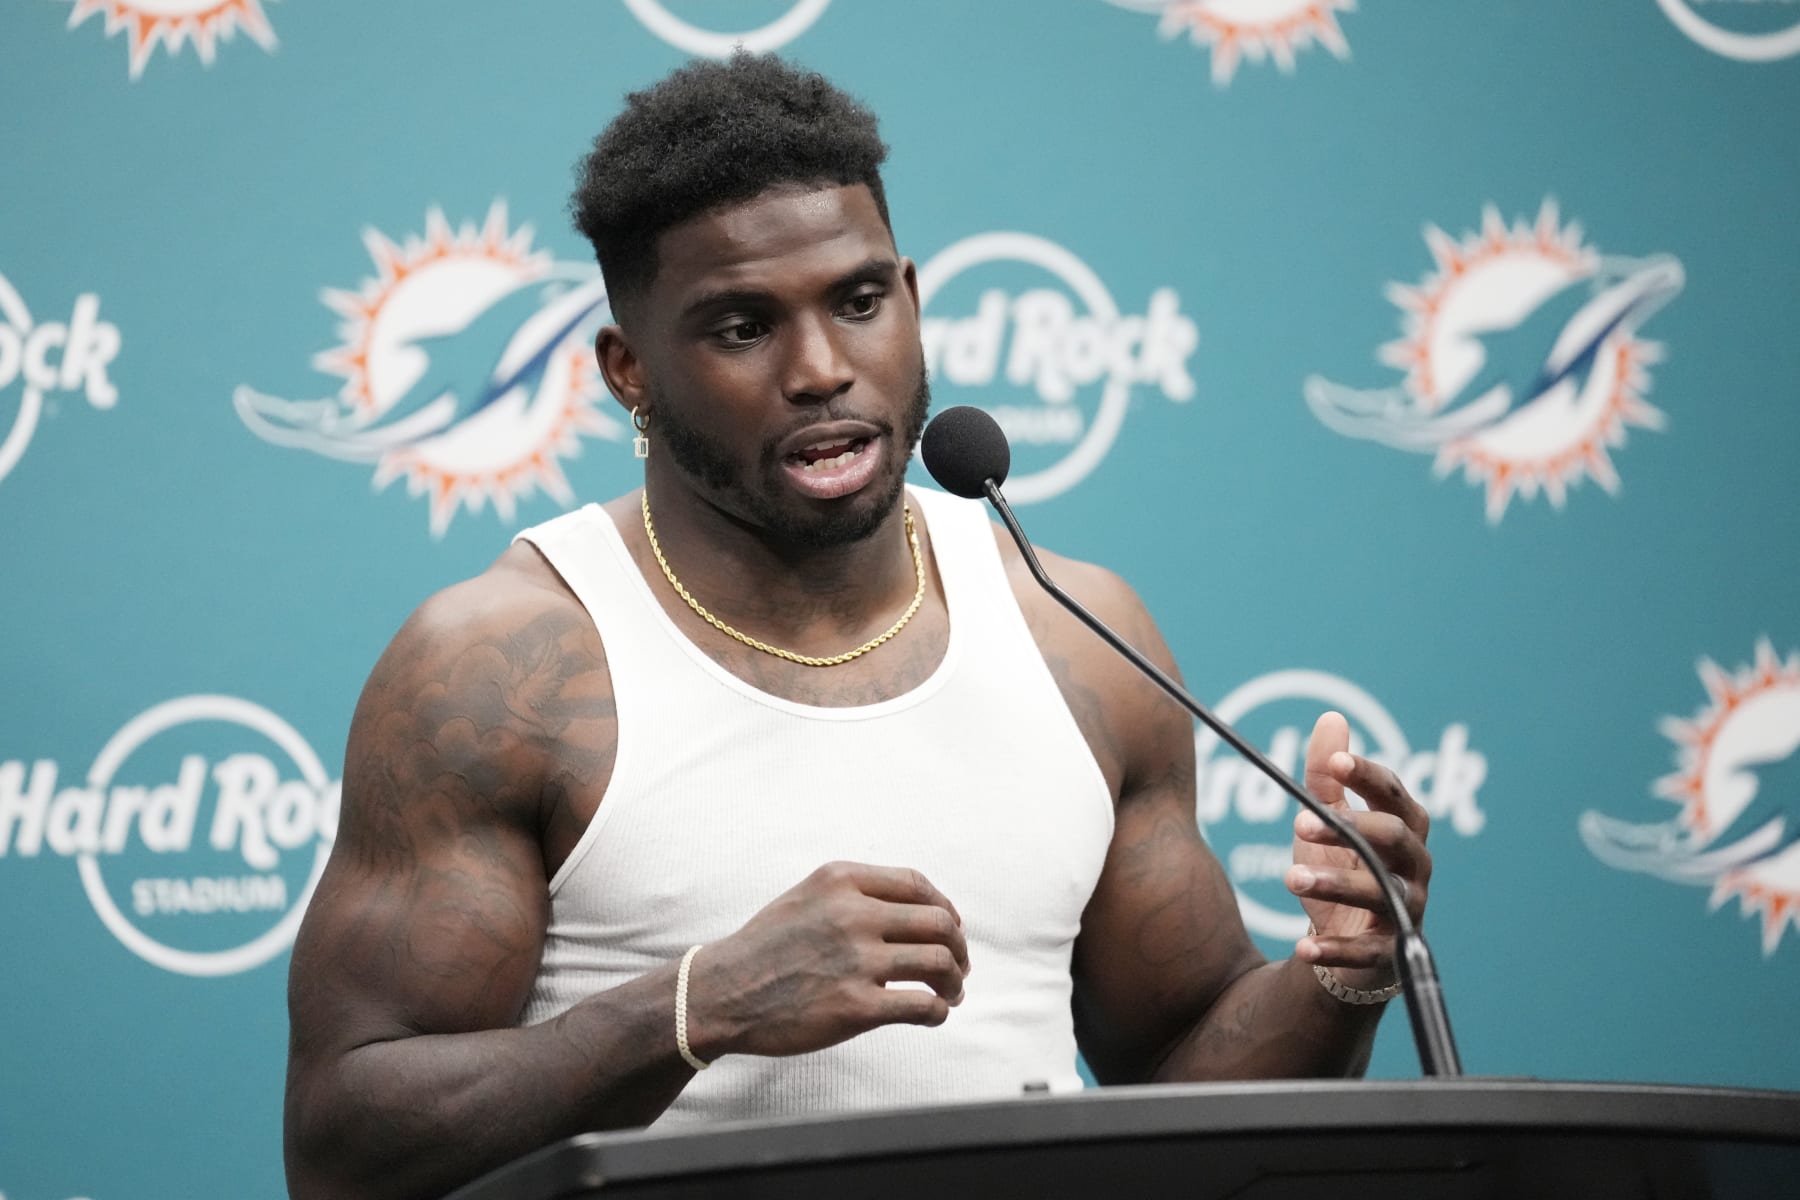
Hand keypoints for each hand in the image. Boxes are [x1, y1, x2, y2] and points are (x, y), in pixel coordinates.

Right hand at [683, 862, 969, 1059]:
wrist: (720, 994)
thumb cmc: (765, 948)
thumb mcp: (807, 897)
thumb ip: (856, 894)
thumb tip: (918, 909)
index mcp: (841, 880)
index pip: (918, 883)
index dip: (945, 906)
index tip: (950, 927)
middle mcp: (853, 914)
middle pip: (939, 922)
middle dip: (958, 948)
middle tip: (958, 968)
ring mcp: (856, 961)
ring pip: (939, 963)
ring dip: (954, 982)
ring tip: (950, 994)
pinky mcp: (856, 1007)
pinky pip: (923, 1006)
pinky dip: (938, 1011)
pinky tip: (932, 1014)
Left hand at [1284, 712, 1431, 989]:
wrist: (1348, 942)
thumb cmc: (1343, 867)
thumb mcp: (1328, 819)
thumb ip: (1327, 776)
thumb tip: (1332, 718)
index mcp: (1403, 826)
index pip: (1393, 794)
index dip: (1367, 776)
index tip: (1335, 764)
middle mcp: (1414, 865)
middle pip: (1394, 839)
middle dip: (1349, 829)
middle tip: (1298, 823)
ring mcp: (1406, 909)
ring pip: (1381, 893)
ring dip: (1335, 884)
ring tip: (1290, 878)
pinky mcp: (1390, 953)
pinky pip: (1367, 952)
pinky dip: (1336, 949)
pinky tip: (1302, 946)